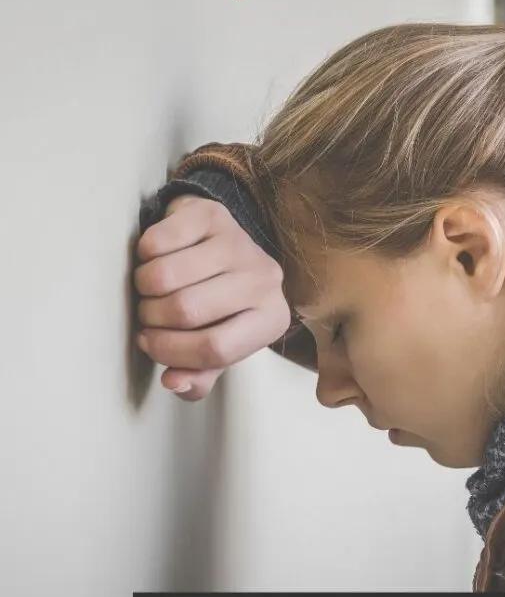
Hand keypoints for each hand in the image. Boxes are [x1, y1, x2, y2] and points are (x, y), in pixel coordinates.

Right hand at [133, 195, 290, 400]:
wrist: (220, 242)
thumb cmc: (218, 302)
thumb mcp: (216, 343)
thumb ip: (198, 375)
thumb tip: (173, 383)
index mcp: (270, 319)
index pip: (214, 349)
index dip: (171, 352)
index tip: (148, 343)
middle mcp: (264, 279)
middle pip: (186, 310)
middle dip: (151, 318)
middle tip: (147, 314)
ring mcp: (239, 242)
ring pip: (165, 276)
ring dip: (143, 288)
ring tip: (149, 289)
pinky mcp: (213, 213)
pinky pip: (157, 242)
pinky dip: (143, 255)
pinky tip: (154, 258)